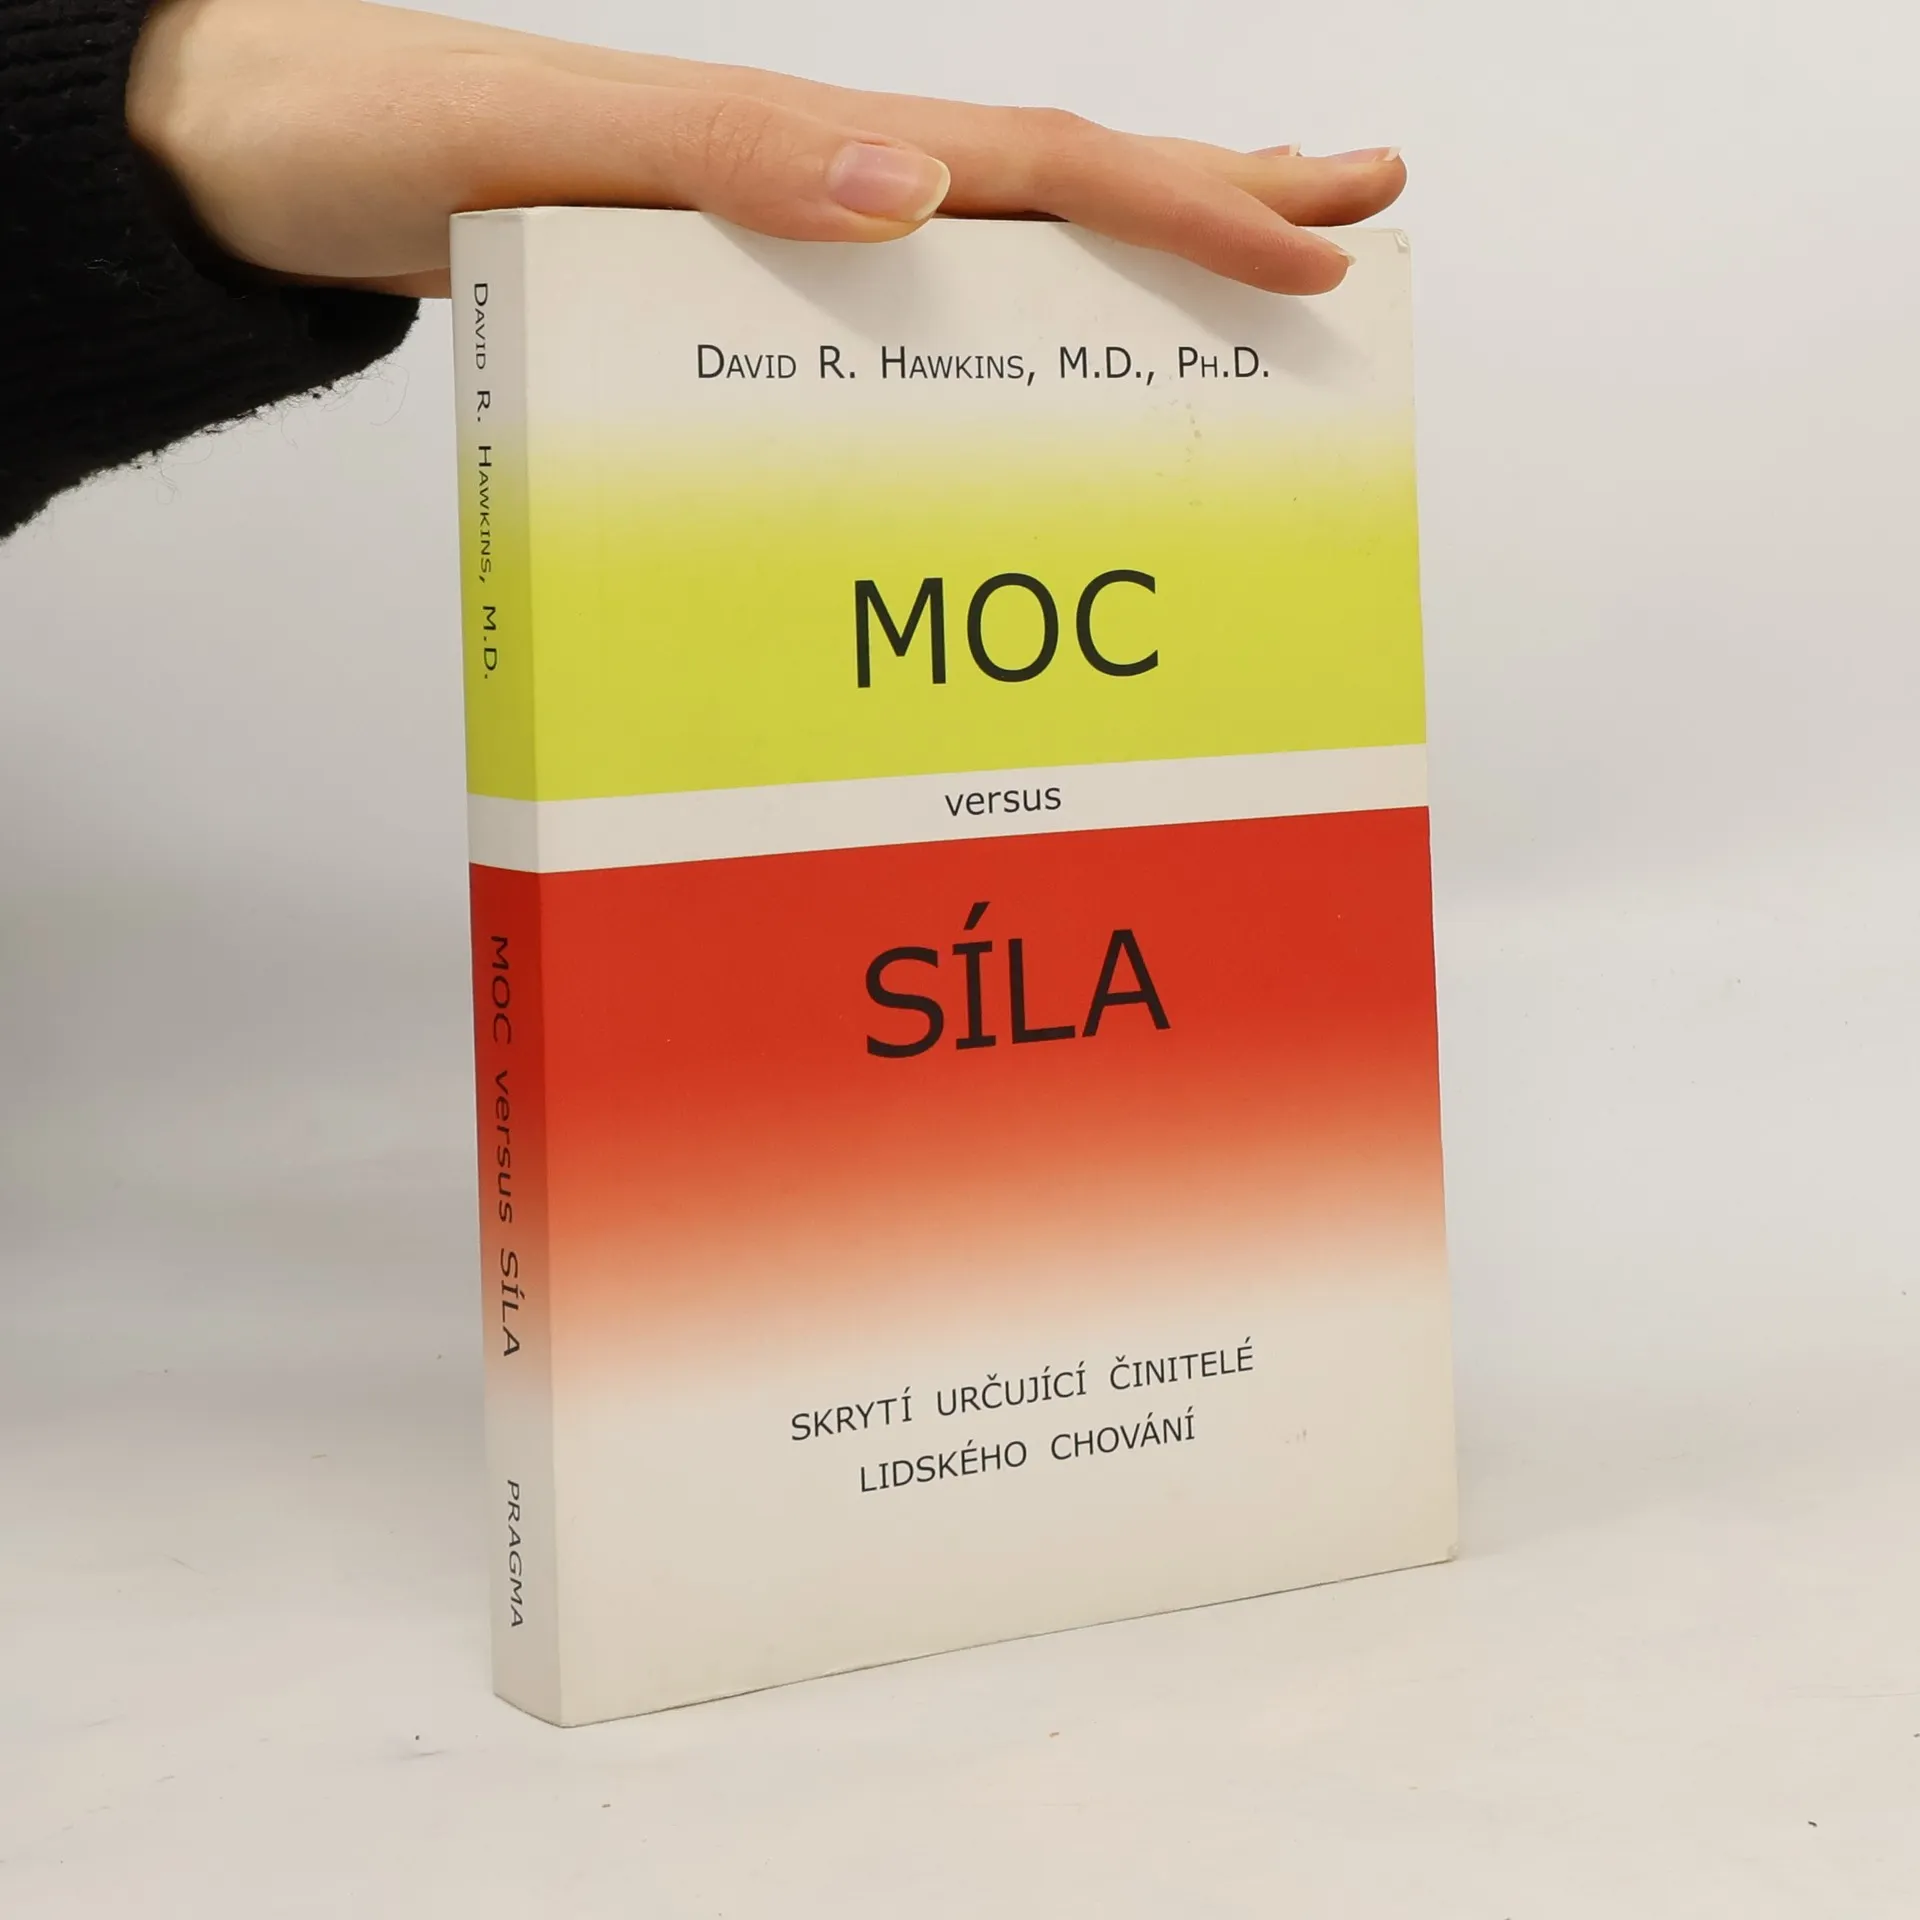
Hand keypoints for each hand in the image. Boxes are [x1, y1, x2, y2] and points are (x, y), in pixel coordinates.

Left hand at [128, 0, 1406, 298]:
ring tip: (1245, 273)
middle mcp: (816, 180)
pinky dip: (994, 331)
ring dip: (1129, 261)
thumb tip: (915, 186)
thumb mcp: (543, 137)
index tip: (1314, 244)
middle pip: (1056, 185)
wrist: (265, 161)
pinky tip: (1024, 367)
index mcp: (801, 140)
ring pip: (996, 244)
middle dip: (1215, 199)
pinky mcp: (734, 294)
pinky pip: (900, 314)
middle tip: (1357, 219)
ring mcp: (783, 235)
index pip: (1037, 168)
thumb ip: (724, 154)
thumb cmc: (377, 138)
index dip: (1185, 209)